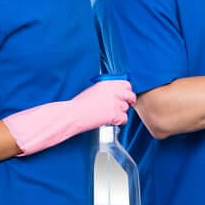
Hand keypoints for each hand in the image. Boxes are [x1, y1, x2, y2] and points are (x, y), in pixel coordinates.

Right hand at [5, 79, 135, 155]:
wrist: (73, 114)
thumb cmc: (79, 103)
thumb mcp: (94, 90)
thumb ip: (107, 90)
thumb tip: (116, 93)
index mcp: (108, 83)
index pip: (126, 84)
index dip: (127, 90)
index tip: (126, 94)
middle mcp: (114, 91)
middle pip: (130, 95)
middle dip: (129, 101)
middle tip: (127, 105)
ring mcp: (116, 103)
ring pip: (126, 108)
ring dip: (121, 112)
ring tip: (109, 114)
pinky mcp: (115, 115)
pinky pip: (124, 119)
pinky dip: (119, 122)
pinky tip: (110, 121)